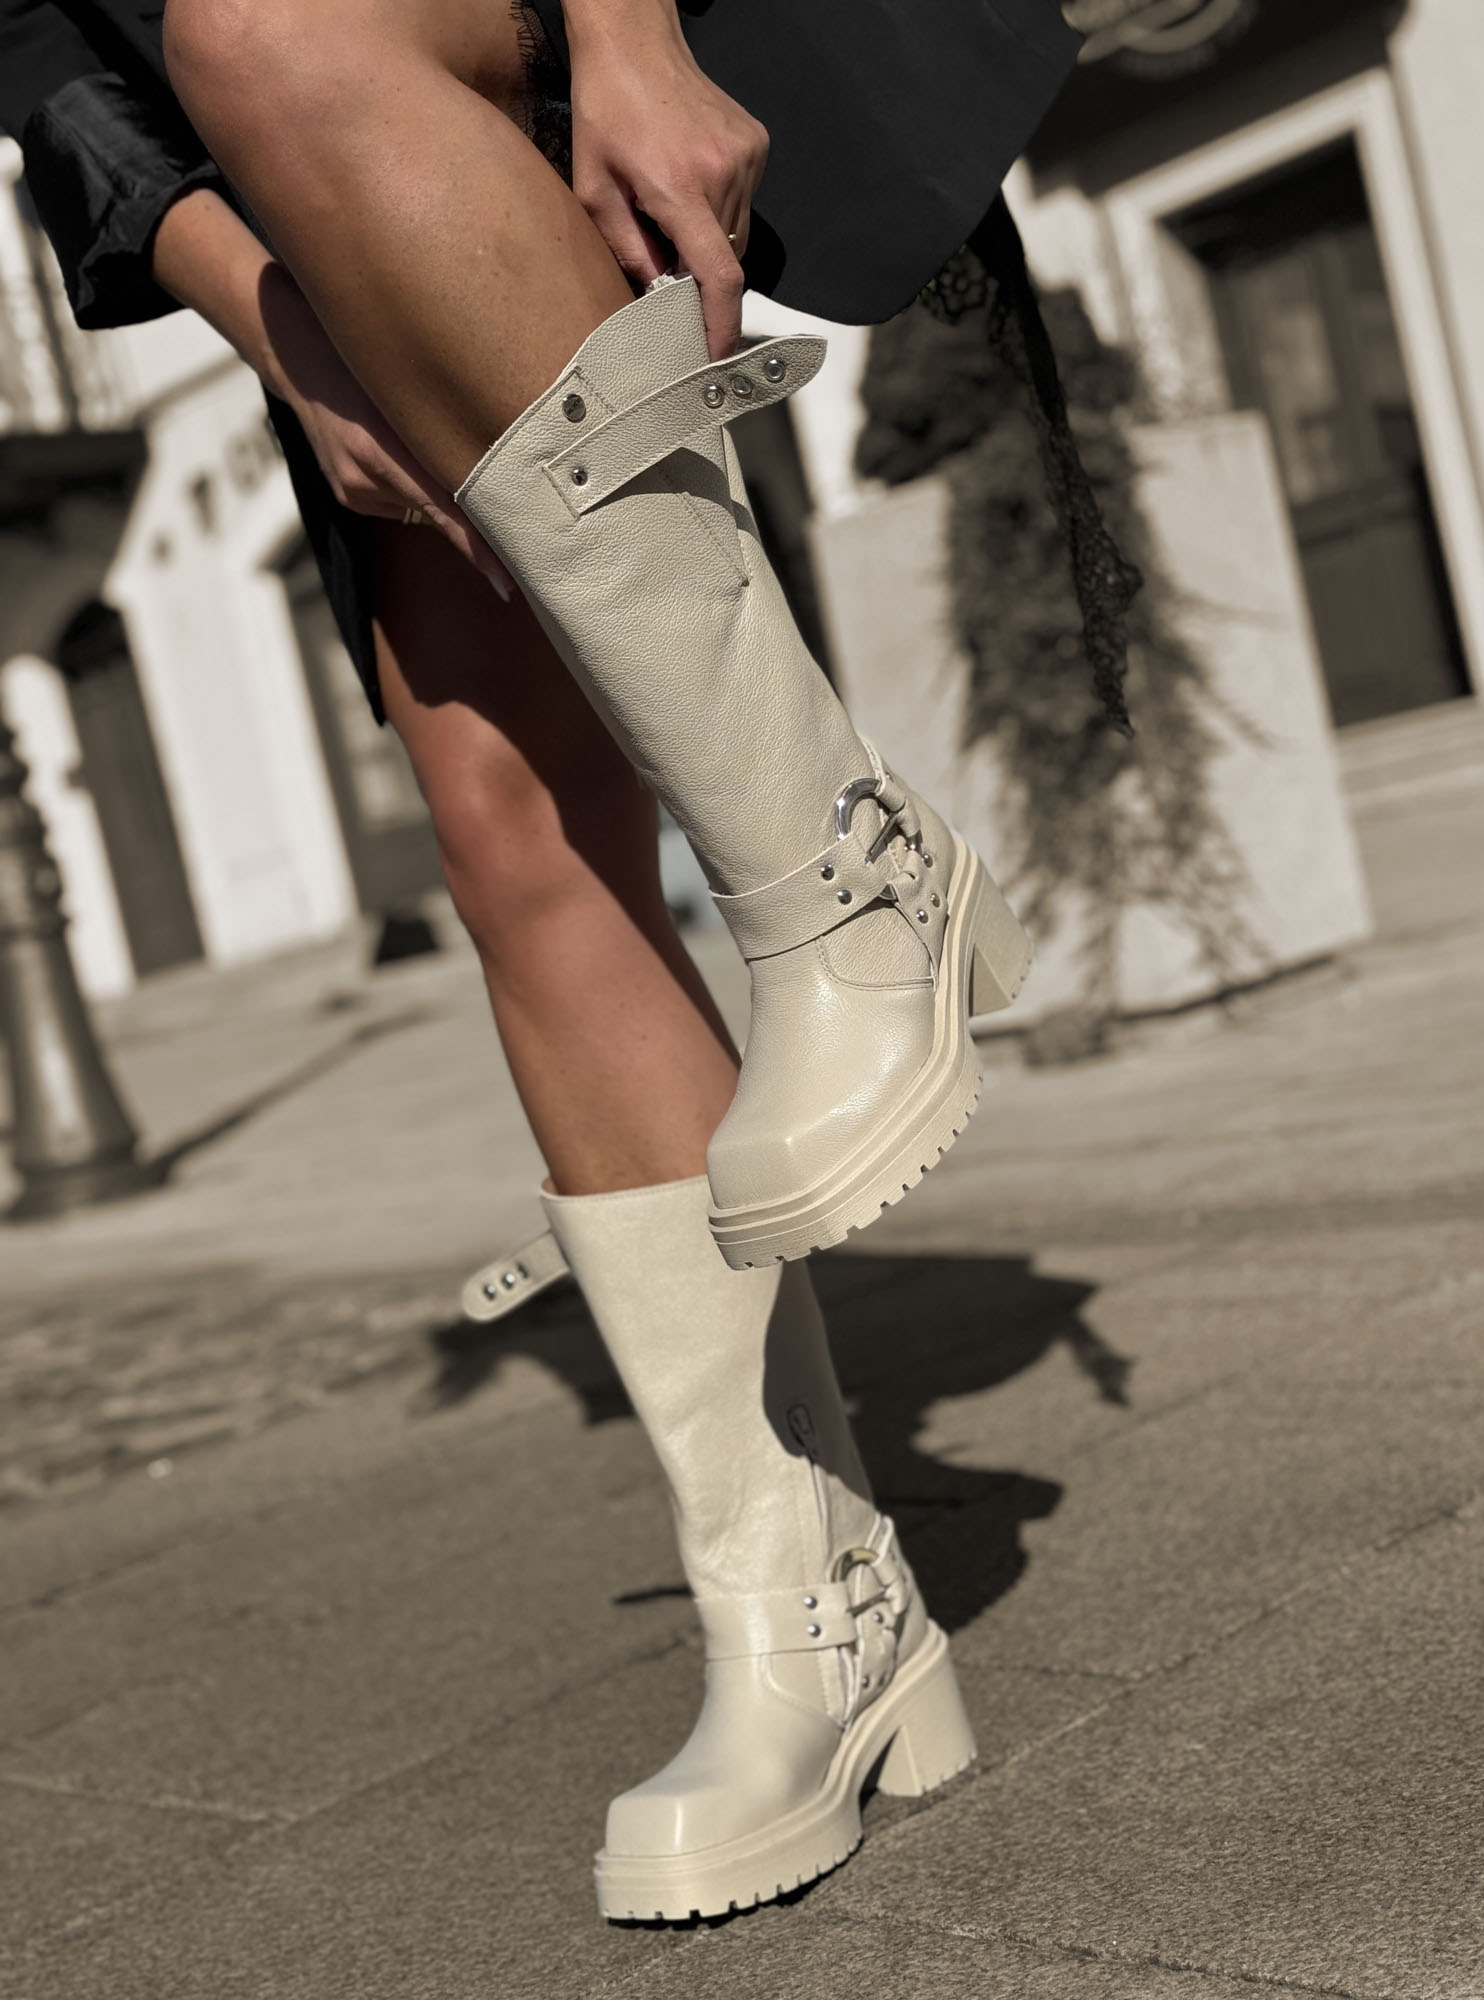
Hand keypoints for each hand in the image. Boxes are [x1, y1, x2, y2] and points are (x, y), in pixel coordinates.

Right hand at [259, 269, 513, 595]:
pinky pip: (401, 503)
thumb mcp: (404, 389)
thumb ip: (443, 432)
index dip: (478, 548)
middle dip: (473, 520)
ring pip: (422, 509)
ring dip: (440, 493)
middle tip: (511, 547)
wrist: (299, 358)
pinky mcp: (348, 496)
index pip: (444, 511)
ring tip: (424, 448)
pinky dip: (415, 488)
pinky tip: (401, 455)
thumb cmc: (364, 362)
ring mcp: (353, 492)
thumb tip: (496, 471)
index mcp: (378, 451)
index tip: (506, 583)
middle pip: (438, 513)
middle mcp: (364, 478)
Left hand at [567, 8, 768, 357]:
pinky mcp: (756, 144)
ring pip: (735, 235)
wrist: (634, 41)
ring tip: (669, 207)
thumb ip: (627, 251)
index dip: (720, 325)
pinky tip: (687, 181)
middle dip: (698, 275)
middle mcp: (723, 172)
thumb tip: (654, 300)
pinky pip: (743, 203)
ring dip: (707, 240)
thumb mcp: (594, 189)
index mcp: (680, 186)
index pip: (719, 276)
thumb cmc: (605, 109)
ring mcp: (746, 156)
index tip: (714, 355)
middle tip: (665, 264)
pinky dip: (718, 210)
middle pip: (725, 259)